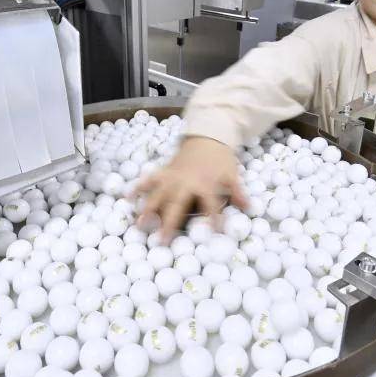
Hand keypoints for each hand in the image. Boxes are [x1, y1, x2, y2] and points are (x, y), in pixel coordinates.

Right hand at [134, 136, 248, 239]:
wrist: (207, 136)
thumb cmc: (220, 159)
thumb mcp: (232, 175)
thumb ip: (238, 192)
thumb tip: (248, 208)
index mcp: (205, 185)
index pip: (210, 206)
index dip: (213, 220)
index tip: (213, 235)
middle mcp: (185, 183)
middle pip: (176, 205)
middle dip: (168, 223)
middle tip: (162, 241)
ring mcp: (172, 177)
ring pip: (158, 195)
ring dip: (148, 209)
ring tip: (139, 225)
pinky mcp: (164, 171)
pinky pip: (149, 179)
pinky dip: (138, 187)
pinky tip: (127, 197)